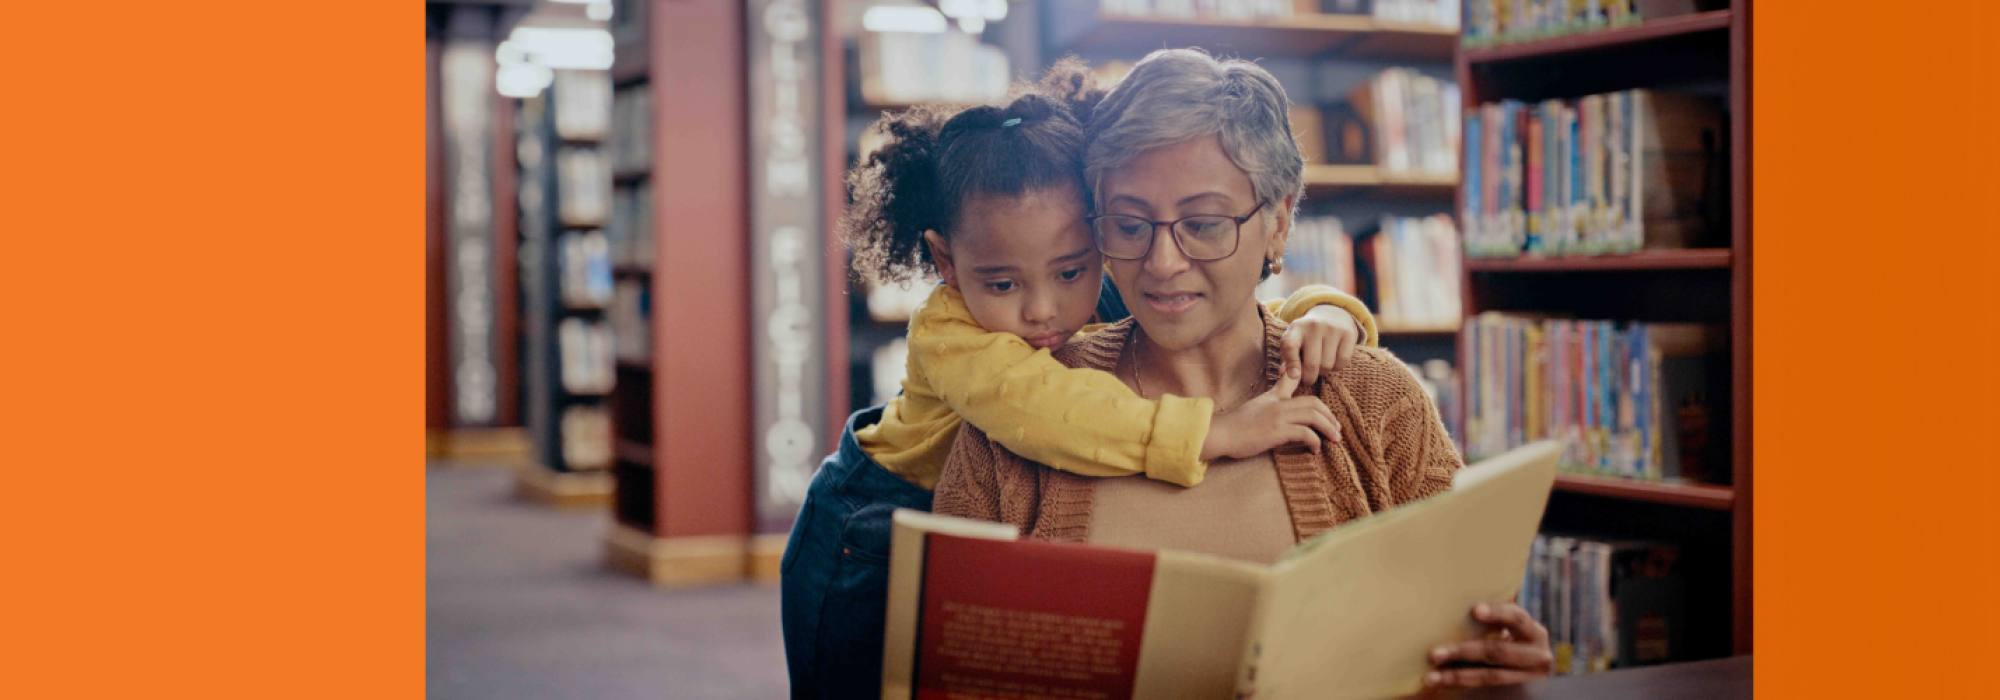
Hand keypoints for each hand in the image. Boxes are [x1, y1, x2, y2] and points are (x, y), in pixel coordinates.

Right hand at [1199, 366, 1340, 461]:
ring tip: (1334, 438)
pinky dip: (1315, 441)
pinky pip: (1305, 433)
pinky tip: (1315, 449)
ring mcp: (1278, 416)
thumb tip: (1283, 417)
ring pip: (1314, 416)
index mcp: (1274, 396)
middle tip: (1336, 427)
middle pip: (1314, 402)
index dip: (1309, 379)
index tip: (1320, 390)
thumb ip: (1270, 406)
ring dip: (1328, 428)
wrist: (1222, 433)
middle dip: (1329, 415)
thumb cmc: (1236, 426)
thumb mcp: (1255, 409)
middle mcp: (1279, 403)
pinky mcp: (1277, 431)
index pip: (1293, 379)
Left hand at [1281, 305, 1361, 380]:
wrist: (1330, 314)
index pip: (1290, 346)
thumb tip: (1284, 374)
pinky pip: (1343, 361)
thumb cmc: (1307, 335)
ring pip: (1327, 365)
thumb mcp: (1294, 341)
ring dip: (1323, 372)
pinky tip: (1333, 362)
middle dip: (1309, 377)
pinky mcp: (1348, 333)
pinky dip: (1337, 367)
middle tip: (1308, 379)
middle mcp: (1314, 326)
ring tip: (1320, 367)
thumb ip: (1287, 358)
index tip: (1294, 376)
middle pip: (1312, 363)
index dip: (1291, 363)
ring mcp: (1332, 328)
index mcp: (1296, 328)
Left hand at [1423, 602, 1554, 687]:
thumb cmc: (1512, 640)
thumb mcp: (1512, 628)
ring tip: (1431, 677)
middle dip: (1464, 652)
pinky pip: (1487, 690)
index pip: (1517, 618)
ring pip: (1490, 677)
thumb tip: (1460, 587)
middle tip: (1435, 654)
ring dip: (1457, 676)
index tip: (1475, 610)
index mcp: (1534, 632)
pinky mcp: (1519, 692)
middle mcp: (1538, 655)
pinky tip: (1442, 683)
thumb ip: (1496, 615)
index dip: (1497, 613)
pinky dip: (1462, 686)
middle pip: (1498, 652)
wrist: (1533, 674)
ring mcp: (1530, 678)